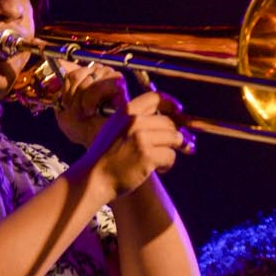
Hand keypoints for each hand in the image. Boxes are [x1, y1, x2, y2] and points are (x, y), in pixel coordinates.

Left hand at [51, 60, 129, 145]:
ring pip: (88, 78)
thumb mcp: (64, 106)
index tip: (69, 105)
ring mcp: (112, 79)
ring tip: (88, 112)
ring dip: (83, 99)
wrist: (95, 142)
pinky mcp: (120, 86)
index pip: (72, 73)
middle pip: (78, 74)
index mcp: (88, 78)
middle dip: (74, 96)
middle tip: (80, 112)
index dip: (67, 90)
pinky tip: (94, 110)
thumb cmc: (83, 128)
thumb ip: (64, 86)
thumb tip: (61, 60)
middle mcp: (101, 75)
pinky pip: (99, 84)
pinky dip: (92, 99)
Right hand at [74, 89, 194, 197]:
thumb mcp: (115, 129)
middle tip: (183, 146)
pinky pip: (171, 156)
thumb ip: (135, 121)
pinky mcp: (147, 155)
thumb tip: (170, 121)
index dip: (171, 103)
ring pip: (175, 138)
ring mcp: (141, 138)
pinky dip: (168, 165)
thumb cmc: (106, 157)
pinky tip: (160, 170)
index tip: (179, 111)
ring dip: (173, 150)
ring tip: (163, 161)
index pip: (155, 97)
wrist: (93, 178)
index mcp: (125, 112)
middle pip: (169, 122)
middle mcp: (134, 121)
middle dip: (176, 135)